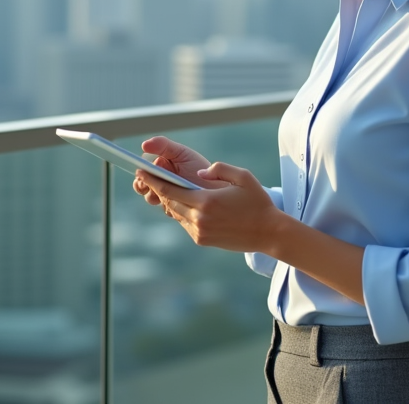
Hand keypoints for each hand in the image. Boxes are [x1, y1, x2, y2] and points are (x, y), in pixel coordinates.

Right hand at [132, 136, 226, 205]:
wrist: (220, 188)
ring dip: (157, 197)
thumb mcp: (182, 154)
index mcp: (162, 168)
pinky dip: (170, 206)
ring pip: (154, 199)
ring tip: (167, 193)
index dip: (141, 176)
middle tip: (149, 186)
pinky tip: (180, 201)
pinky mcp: (176, 210)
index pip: (143, 173)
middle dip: (144, 188)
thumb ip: (163, 146)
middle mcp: (163, 183)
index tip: (142, 174)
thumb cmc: (200, 168)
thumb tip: (144, 145)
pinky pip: (167, 210)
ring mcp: (169, 197)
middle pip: (144, 188)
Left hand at [136, 163, 282, 253]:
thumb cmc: (258, 202)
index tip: (141, 172)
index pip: (171, 190)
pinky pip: (185, 223)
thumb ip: (219, 169)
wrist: (268, 232)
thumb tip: (198, 174)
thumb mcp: (243, 177)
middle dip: (158, 189)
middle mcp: (199, 218)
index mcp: (206, 201)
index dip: (153, 180)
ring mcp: (200, 231)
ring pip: (176, 213)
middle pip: (169, 202)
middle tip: (147, 177)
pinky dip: (181, 213)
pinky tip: (183, 204)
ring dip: (170, 201)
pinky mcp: (202, 240)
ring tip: (164, 188)